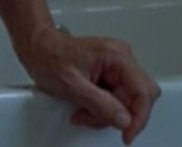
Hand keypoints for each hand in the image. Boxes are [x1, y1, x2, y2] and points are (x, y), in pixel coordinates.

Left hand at [15, 27, 162, 143]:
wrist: (37, 48)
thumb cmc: (49, 58)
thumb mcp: (73, 86)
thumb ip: (101, 104)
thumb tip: (124, 120)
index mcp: (117, 57)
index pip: (143, 91)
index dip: (139, 117)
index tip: (128, 134)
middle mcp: (121, 58)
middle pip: (136, 98)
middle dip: (116, 115)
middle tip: (93, 118)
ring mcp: (116, 65)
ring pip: (125, 101)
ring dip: (104, 113)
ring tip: (82, 111)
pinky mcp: (109, 73)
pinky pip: (115, 97)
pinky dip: (101, 108)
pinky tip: (85, 106)